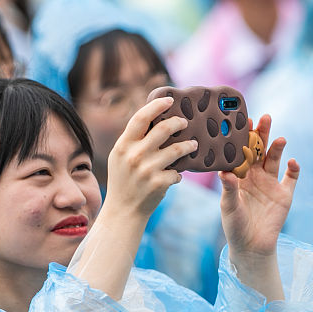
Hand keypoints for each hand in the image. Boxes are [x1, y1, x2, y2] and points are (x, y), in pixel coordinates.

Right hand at [105, 95, 194, 221]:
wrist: (123, 211)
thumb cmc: (123, 181)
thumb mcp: (119, 158)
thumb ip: (133, 140)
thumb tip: (154, 119)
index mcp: (123, 145)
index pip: (141, 117)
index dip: (157, 106)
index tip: (170, 100)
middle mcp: (134, 155)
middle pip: (163, 129)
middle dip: (178, 123)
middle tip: (185, 123)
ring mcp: (147, 170)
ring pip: (177, 149)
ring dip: (188, 146)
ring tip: (193, 145)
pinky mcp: (158, 183)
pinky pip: (177, 172)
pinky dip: (178, 174)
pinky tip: (176, 175)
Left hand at [218, 115, 297, 259]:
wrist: (251, 246)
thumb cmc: (234, 225)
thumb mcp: (228, 206)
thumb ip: (228, 189)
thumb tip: (224, 172)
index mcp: (239, 175)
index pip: (240, 151)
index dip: (242, 137)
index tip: (241, 122)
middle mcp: (255, 175)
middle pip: (259, 150)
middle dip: (262, 134)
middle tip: (264, 117)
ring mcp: (271, 183)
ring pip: (275, 159)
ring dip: (278, 148)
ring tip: (279, 138)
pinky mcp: (285, 194)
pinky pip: (291, 178)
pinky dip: (294, 169)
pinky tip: (292, 162)